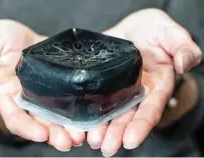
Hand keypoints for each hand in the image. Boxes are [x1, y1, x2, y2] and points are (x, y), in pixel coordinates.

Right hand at [0, 19, 84, 150]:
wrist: (25, 36)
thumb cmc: (4, 40)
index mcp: (8, 95)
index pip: (16, 118)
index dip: (27, 128)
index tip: (42, 135)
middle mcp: (28, 100)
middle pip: (41, 123)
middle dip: (54, 135)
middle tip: (69, 142)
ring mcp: (45, 96)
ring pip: (57, 118)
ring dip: (69, 129)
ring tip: (82, 136)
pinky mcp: (61, 88)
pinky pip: (70, 103)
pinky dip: (79, 113)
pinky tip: (90, 118)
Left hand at [86, 8, 201, 155]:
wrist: (130, 27)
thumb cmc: (153, 29)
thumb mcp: (169, 33)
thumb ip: (181, 47)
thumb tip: (184, 64)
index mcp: (155, 85)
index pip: (150, 109)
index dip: (141, 125)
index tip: (131, 140)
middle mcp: (135, 92)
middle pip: (127, 117)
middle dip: (117, 134)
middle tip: (106, 148)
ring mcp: (116, 89)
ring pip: (110, 113)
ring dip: (101, 128)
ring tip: (91, 140)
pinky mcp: (100, 83)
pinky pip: (93, 98)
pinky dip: (87, 111)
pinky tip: (79, 122)